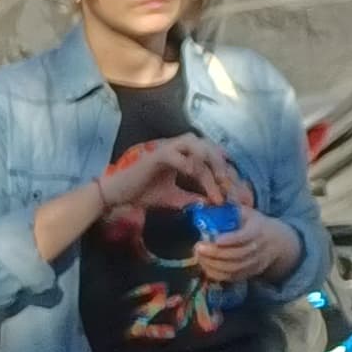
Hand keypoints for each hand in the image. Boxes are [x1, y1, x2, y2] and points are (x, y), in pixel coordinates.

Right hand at [101, 134, 234, 213]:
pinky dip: (189, 165)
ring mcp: (169, 149)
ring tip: (218, 182)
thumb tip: (212, 204)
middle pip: (211, 148)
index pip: (213, 159)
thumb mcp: (173, 197)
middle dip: (223, 168)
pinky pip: (178, 156)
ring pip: (198, 147)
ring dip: (210, 164)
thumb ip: (192, 198)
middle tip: (229, 187)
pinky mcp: (157, 155)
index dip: (225, 174)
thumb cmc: (143, 193)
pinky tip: (196, 177)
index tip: (234, 193)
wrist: (118, 193)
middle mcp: (180, 147)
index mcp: (186, 155)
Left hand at [194, 213, 301, 286]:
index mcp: (258, 229)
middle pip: (237, 254)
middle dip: (215, 253)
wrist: (277, 242)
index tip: (215, 239)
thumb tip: (206, 205)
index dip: (230, 239)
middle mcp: (259, 248)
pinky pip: (231, 277)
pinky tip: (205, 265)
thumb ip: (229, 210)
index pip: (245, 236)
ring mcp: (255, 262)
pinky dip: (216, 273)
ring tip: (199, 256)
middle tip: (198, 247)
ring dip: (213, 264)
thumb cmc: (255, 224)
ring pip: (233, 268)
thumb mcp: (247, 213)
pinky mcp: (249, 273)